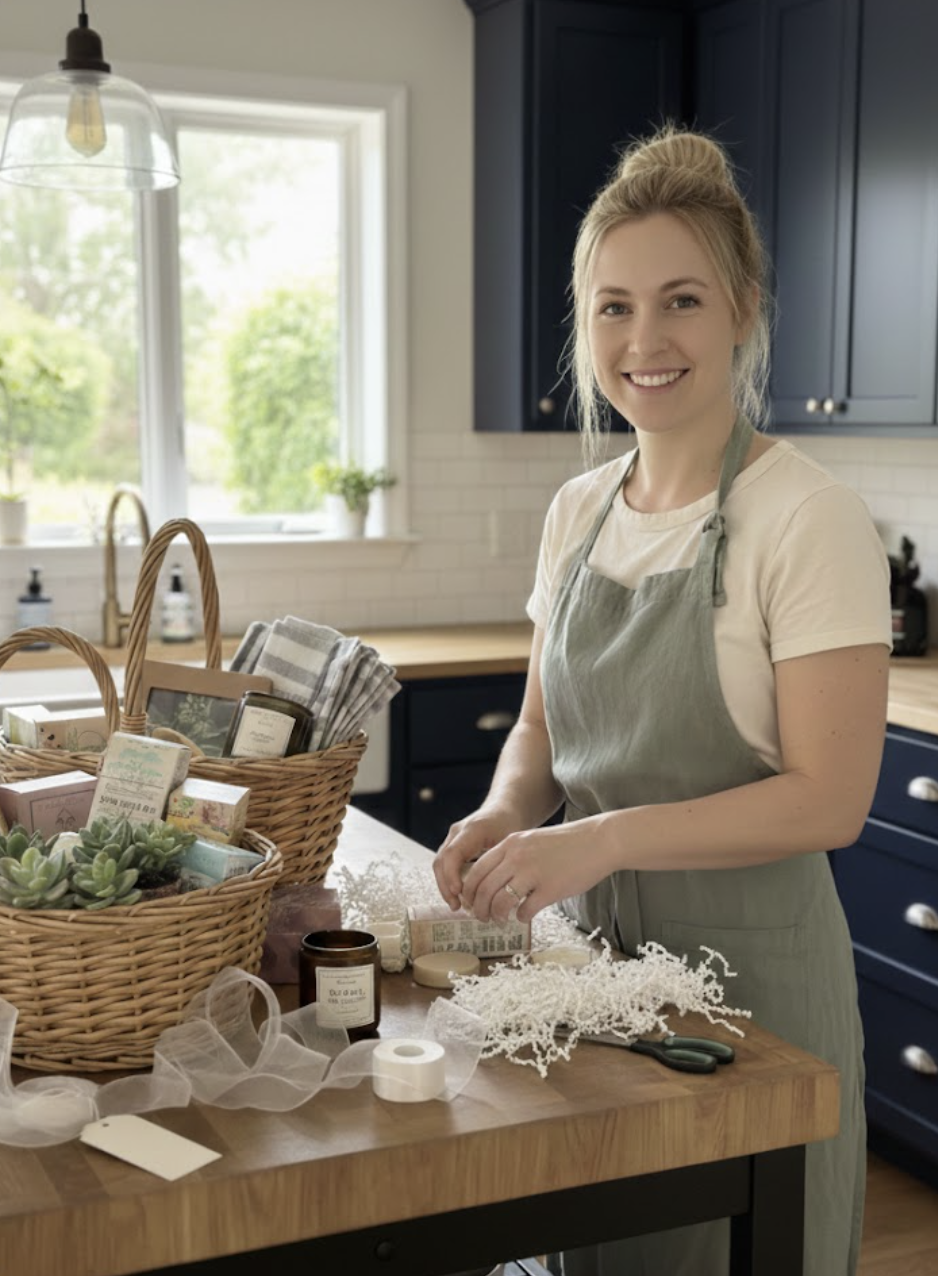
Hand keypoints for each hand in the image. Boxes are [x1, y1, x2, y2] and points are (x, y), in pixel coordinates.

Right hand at [433, 807, 522, 910]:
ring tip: (456, 905)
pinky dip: (449, 880)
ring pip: (440, 864)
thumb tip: (501, 892)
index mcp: (472, 829)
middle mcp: (457, 832)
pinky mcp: (453, 844)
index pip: (453, 853)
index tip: (458, 892)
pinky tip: (459, 896)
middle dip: (445, 886)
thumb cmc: (510, 824)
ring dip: (445, 886)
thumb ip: (503, 863)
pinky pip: (445, 864)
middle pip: (441, 861)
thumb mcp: (511, 842)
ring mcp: (453, 838)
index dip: (452, 875)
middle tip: (456, 906)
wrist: (504, 809)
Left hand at [458, 820, 612, 923]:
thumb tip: (491, 881)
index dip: (469, 891)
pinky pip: (525, 911)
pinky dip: (521, 917)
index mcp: (510, 844)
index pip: (477, 871)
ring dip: (497, 916)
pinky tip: (525, 916)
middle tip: (482, 918)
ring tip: (501, 920)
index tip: (470, 903)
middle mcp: (517, 857)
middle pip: (483, 889)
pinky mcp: (550, 889)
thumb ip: (512, 855)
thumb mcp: (531, 840)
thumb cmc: (566, 844)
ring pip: (500, 902)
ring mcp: (533, 873)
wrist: (599, 841)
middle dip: (479, 909)